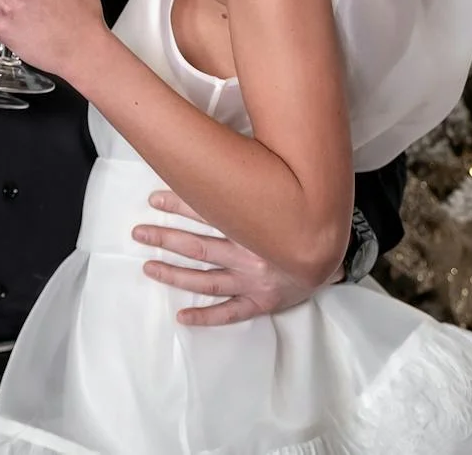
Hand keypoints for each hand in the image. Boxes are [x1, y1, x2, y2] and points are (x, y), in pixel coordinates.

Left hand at [133, 192, 334, 325]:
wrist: (332, 254)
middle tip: (139, 233)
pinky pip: (229, 313)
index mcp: (256, 227)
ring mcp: (254, 283)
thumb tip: (223, 154)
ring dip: (175, 274)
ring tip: (148, 266)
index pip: (210, 213)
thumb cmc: (308, 221)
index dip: (180, 205)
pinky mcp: (261, 303)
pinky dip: (206, 317)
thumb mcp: (283, 194)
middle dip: (166, 238)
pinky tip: (182, 316)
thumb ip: (255, 181)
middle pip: (200, 248)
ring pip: (206, 280)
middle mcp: (252, 257)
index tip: (154, 198)